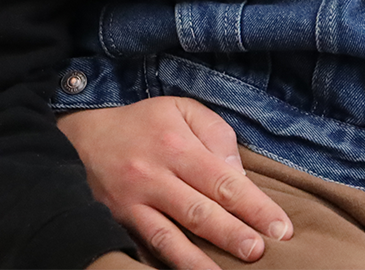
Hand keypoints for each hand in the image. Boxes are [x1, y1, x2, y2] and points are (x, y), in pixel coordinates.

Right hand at [56, 98, 293, 269]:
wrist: (84, 136)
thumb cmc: (144, 123)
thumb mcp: (182, 109)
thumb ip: (216, 134)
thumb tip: (239, 174)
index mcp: (177, 145)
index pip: (224, 181)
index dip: (254, 206)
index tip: (280, 228)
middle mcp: (155, 175)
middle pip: (200, 212)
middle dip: (233, 235)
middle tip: (260, 252)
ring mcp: (133, 202)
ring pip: (170, 237)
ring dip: (201, 260)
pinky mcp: (118, 220)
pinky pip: (145, 246)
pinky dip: (168, 262)